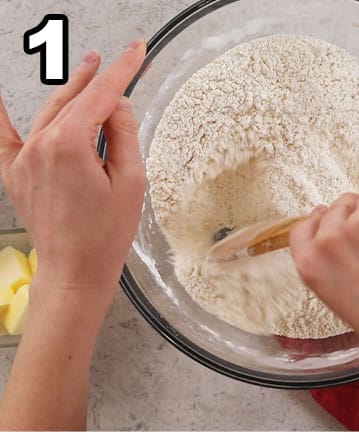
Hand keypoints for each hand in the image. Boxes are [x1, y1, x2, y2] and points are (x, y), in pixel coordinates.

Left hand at [0, 42, 146, 332]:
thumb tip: (117, 106)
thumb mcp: (131, 183)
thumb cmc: (105, 234)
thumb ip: (122, 136)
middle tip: (109, 59)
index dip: (122, 71)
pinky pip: (4, 134)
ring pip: (49, 113)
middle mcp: (41, 144)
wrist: (74, 269)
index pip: (102, 96)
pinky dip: (1, 113)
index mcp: (72, 144)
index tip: (136, 52)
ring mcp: (24, 157)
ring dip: (68, 92)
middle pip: (72, 99)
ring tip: (85, 73)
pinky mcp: (15, 172)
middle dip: (93, 76)